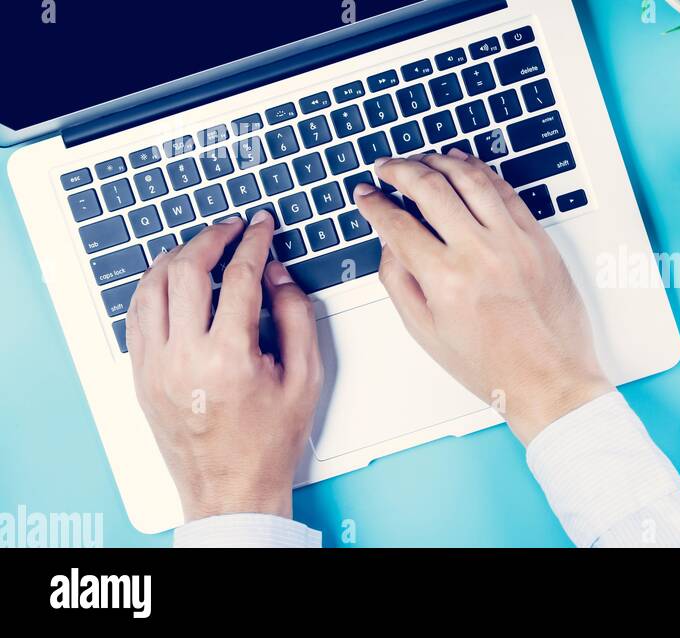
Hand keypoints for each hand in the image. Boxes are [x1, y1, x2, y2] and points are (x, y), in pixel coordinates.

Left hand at [125, 213, 322, 521]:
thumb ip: (296, 317)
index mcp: (230, 357)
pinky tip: (170, 278)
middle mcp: (184, 357)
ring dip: (176, 256)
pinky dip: (153, 287)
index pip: (238, 277)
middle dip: (211, 238)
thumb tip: (277, 275)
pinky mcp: (140, 375)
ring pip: (153, 286)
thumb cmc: (270, 441)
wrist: (231, 488)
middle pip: (188, 270)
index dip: (254, 242)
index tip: (261, 226)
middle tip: (232, 227)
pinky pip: (136, 315)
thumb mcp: (306, 377)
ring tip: (200, 246)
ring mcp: (155, 365)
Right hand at [354, 150, 611, 444]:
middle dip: (400, 170)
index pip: (397, 224)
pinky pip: (506, 191)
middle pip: (430, 188)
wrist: (549, 379)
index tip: (366, 196)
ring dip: (439, 161)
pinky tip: (464, 167)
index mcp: (445, 280)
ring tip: (422, 159)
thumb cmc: (492, 366)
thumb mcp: (427, 332)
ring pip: (470, 178)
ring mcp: (513, 242)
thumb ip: (399, 282)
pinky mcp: (538, 239)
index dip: (374, 204)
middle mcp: (479, 253)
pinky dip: (481, 172)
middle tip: (387, 167)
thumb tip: (389, 243)